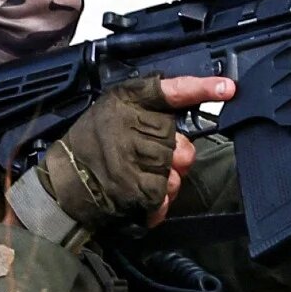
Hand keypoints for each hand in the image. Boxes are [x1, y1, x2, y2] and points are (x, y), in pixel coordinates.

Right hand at [37, 74, 230, 228]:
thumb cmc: (90, 146)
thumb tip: (187, 123)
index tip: (228, 89)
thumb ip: (147, 110)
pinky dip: (157, 203)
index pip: (170, 90)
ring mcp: (130, 156)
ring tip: (139, 178)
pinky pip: (164, 194)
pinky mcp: (131, 186)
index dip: (201, 88)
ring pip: (175, 170)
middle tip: (147, 160)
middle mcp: (128, 124)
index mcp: (126, 100)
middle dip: (173, 157)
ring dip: (165, 180)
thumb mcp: (112, 110)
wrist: (62, 184)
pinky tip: (141, 198)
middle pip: (180, 142)